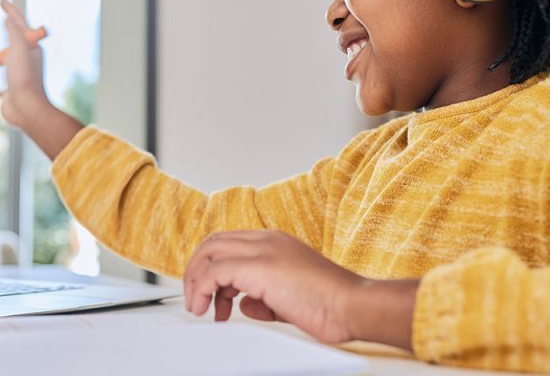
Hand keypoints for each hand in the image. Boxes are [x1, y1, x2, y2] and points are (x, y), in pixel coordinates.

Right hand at [0, 0, 48, 129]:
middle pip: (14, 39)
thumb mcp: (18, 50)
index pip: (19, 23)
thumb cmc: (25, 79)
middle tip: (4, 14)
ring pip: (5, 57)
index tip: (3, 1)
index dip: (11, 10)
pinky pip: (2, 72)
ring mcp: (20, 71)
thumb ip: (15, 32)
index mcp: (31, 47)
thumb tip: (10, 18)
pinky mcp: (12, 83)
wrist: (26, 109)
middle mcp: (27, 57)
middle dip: (8, 28)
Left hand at [183, 230, 366, 343]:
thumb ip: (264, 299)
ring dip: (196, 281)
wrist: (354, 305)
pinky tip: (207, 309)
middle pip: (213, 243)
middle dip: (196, 272)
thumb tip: (245, 305)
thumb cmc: (332, 305)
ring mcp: (264, 250)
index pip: (229, 243)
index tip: (211, 294)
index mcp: (276, 242)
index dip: (211, 267)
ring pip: (210, 252)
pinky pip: (215, 272)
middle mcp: (267, 240)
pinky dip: (202, 290)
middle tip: (197, 301)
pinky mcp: (260, 267)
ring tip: (199, 308)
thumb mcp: (289, 301)